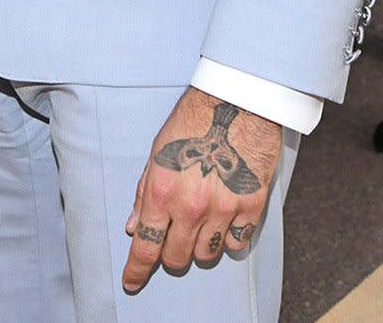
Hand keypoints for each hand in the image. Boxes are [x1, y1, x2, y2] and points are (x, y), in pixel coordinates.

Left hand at [122, 90, 281, 295]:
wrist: (238, 99)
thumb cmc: (194, 119)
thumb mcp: (157, 151)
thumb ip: (144, 191)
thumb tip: (134, 225)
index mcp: (162, 190)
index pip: (145, 245)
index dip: (136, 270)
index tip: (132, 282)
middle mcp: (191, 205)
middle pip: (177, 257)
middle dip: (172, 254)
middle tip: (175, 238)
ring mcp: (223, 207)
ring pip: (207, 254)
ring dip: (201, 245)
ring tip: (203, 222)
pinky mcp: (251, 204)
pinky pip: (237, 242)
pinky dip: (230, 237)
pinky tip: (227, 217)